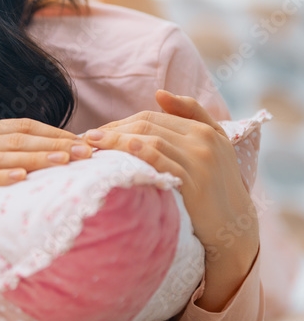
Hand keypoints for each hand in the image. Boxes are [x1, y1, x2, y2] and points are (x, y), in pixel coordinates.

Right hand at [0, 118, 92, 253]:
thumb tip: (30, 153)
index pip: (22, 126)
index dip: (54, 131)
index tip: (81, 140)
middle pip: (21, 139)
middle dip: (57, 144)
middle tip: (88, 151)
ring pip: (7, 156)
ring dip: (40, 158)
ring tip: (67, 161)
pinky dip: (3, 176)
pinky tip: (23, 176)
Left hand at [82, 90, 258, 309]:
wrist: (234, 227)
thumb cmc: (216, 185)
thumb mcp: (213, 145)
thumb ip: (190, 115)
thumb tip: (159, 93)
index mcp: (204, 129)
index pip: (151, 117)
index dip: (120, 122)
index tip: (97, 132)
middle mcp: (203, 141)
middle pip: (147, 126)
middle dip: (112, 130)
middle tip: (86, 138)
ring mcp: (199, 161)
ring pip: (149, 140)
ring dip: (116, 140)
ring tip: (91, 146)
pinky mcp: (194, 183)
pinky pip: (160, 162)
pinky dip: (138, 152)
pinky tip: (118, 152)